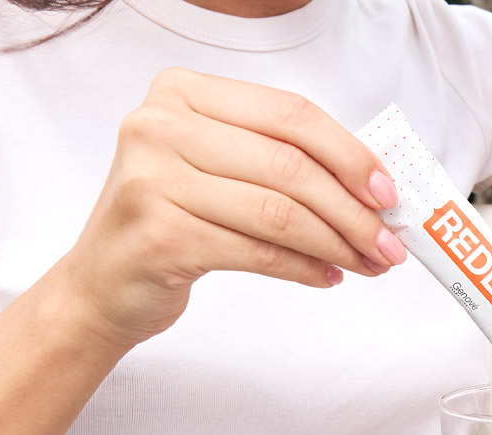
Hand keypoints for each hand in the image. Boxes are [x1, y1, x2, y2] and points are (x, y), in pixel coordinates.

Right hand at [53, 68, 407, 346]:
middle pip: (290, 165)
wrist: (101, 284)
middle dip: (353, 210)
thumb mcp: (219, 169)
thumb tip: (373, 186)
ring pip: (279, 212)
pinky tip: (327, 276)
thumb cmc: (172, 220)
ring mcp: (152, 179)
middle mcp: (160, 126)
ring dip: (337, 243)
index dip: (350, 154)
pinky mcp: (158, 235)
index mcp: (183, 93)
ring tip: (367, 263)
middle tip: (389, 242)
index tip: (388, 192)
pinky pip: (258, 252)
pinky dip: (304, 268)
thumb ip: (282, 160)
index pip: (290, 114)